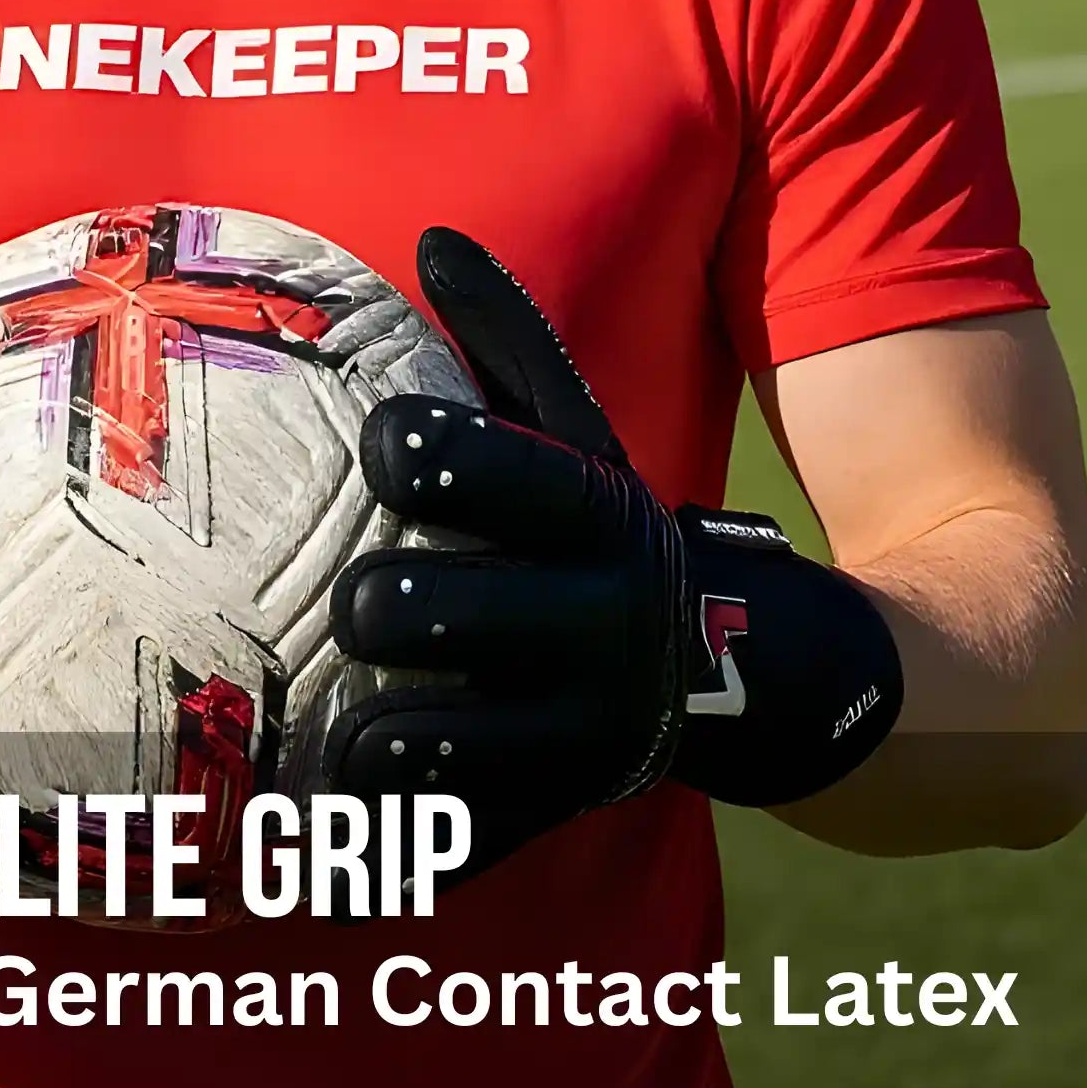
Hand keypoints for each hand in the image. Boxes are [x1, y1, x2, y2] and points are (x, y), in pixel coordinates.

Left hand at [325, 228, 901, 867]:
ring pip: (428, 742)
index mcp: (587, 513)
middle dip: (372, 602)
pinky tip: (319, 851)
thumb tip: (431, 233)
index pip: (494, 471)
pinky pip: (451, 844)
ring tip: (335, 719)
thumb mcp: (585, 430)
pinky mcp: (552, 811)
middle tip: (358, 600)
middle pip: (422, 609)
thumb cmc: (620, 524)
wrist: (767, 676)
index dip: (419, 451)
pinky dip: (383, 854)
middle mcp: (582, 620)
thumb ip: (509, 334)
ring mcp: (571, 729)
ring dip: (366, 735)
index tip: (382, 441)